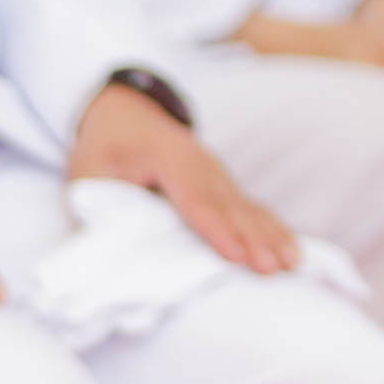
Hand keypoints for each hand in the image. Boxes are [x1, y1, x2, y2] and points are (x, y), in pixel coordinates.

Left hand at [70, 77, 305, 272]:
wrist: (125, 113)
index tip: (235, 256)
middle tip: (270, 270)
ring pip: (247, 208)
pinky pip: (253, 210)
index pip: (193, 197)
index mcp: (166, 156)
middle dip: (252, 240)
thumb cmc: (105, 147)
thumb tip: (110, 244)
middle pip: (229, 206)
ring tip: (291, 265)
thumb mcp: (88, 171)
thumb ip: (100, 204)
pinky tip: (295, 252)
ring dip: (271, 238)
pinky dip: (274, 231)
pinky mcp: (225, 186)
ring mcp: (218, 173)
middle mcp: (201, 163)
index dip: (214, 229)